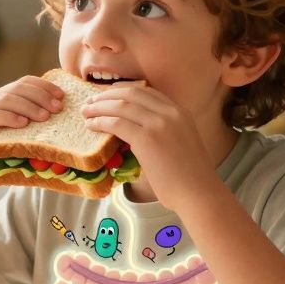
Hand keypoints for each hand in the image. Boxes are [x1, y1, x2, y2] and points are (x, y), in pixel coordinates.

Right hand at [0, 75, 64, 197]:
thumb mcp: (19, 141)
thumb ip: (33, 128)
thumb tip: (63, 122)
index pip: (24, 83)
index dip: (44, 86)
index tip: (62, 97)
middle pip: (17, 88)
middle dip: (40, 96)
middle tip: (57, 108)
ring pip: (5, 99)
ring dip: (28, 106)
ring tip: (45, 117)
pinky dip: (9, 117)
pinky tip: (23, 124)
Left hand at [81, 86, 218, 209]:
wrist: (198, 192)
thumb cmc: (189, 177)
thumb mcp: (181, 142)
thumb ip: (164, 132)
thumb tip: (138, 134)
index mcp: (180, 111)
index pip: (147, 91)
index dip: (123, 90)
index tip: (108, 95)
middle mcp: (170, 112)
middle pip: (131, 93)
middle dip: (108, 95)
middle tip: (91, 101)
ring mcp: (158, 123)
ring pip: (121, 105)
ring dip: (99, 107)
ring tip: (86, 112)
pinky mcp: (146, 139)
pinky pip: (116, 124)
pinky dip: (100, 122)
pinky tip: (91, 126)